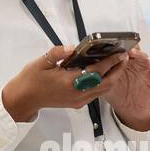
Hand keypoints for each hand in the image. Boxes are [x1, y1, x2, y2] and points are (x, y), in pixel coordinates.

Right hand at [1, 44, 129, 122]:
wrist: (25, 99)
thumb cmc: (32, 79)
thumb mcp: (42, 61)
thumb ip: (58, 52)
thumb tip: (73, 47)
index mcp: (70, 82)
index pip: (97, 71)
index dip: (111, 62)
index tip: (121, 53)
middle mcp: (77, 93)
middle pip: (106, 83)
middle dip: (118, 71)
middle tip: (124, 58)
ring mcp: (78, 100)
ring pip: (103, 90)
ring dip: (113, 78)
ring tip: (118, 64)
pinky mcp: (77, 103)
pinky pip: (96, 94)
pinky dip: (104, 83)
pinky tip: (105, 74)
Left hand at [96, 47, 149, 129]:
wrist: (131, 110)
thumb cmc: (119, 95)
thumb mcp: (105, 84)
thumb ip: (100, 76)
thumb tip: (86, 69)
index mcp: (120, 63)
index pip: (118, 50)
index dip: (114, 47)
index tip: (108, 45)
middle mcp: (132, 63)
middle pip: (132, 49)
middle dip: (127, 46)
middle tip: (121, 46)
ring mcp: (143, 68)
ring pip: (143, 55)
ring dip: (138, 53)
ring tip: (133, 52)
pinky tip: (149, 62)